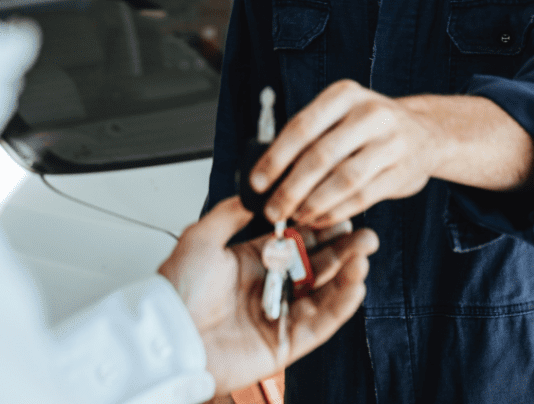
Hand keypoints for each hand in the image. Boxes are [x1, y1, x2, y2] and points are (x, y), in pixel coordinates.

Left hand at [158, 197, 377, 395]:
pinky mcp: (285, 343)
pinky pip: (321, 323)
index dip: (319, 230)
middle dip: (342, 249)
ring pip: (323, 293)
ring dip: (347, 273)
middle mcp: (268, 287)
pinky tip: (355, 283)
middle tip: (365, 233)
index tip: (339, 214)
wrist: (169, 333)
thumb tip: (255, 191)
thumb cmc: (177, 290)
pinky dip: (341, 304)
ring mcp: (279, 315)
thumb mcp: (202, 236)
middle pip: (316, 267)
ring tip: (364, 253)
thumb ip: (232, 212)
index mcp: (250, 262)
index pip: (295, 243)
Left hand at [249, 81, 533, 227]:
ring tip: (295, 217)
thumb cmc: (367, 126)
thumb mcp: (340, 113)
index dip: (275, 158)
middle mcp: (369, 114)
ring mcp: (389, 142)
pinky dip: (337, 212)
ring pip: (343, 180)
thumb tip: (266, 170)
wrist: (425, 133)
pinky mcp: (401, 171)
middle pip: (321, 156)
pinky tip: (320, 219)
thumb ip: (309, 135)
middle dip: (291, 188)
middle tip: (272, 211)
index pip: (301, 127)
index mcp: (344, 94)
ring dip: (313, 204)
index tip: (256, 182)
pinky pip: (362, 197)